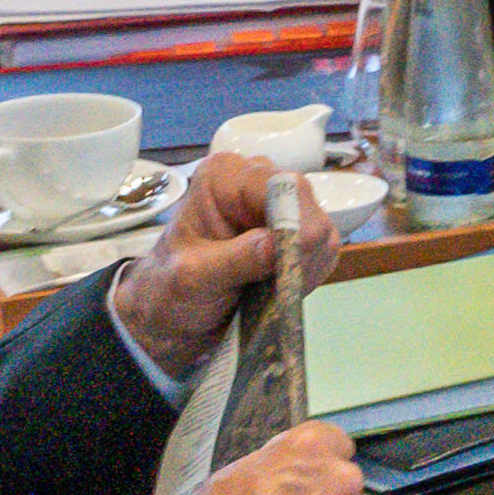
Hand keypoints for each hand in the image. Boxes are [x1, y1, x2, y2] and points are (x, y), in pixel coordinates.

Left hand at [111, 149, 339, 384]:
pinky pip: (324, 250)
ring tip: (272, 290)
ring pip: (322, 229)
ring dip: (305, 265)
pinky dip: (309, 274)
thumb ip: (234, 259)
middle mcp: (256, 183)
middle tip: (279, 284)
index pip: (279, 185)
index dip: (294, 220)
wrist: (169, 317)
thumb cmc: (168, 290)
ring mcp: (280, 208)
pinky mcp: (296, 235)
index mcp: (224, 177)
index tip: (292, 258)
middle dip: (300, 248)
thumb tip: (277, 243)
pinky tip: (281, 288)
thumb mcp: (193, 277)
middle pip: (306, 204)